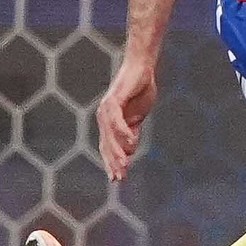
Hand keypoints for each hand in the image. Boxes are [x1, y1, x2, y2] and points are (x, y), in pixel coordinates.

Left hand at [97, 55, 156, 182]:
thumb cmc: (140, 90)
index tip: (117, 178)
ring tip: (124, 165)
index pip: (108, 146)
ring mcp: (106, 109)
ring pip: (110, 136)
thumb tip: (129, 148)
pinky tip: (132, 142)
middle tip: (119, 178)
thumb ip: (132, 131)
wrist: (142, 68)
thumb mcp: (138, 116)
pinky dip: (123, 132)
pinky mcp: (114, 101)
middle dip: (113, 162)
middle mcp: (104, 117)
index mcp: (109, 122)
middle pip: (107, 144)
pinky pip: (117, 121)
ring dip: (117, 152)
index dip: (112, 162)